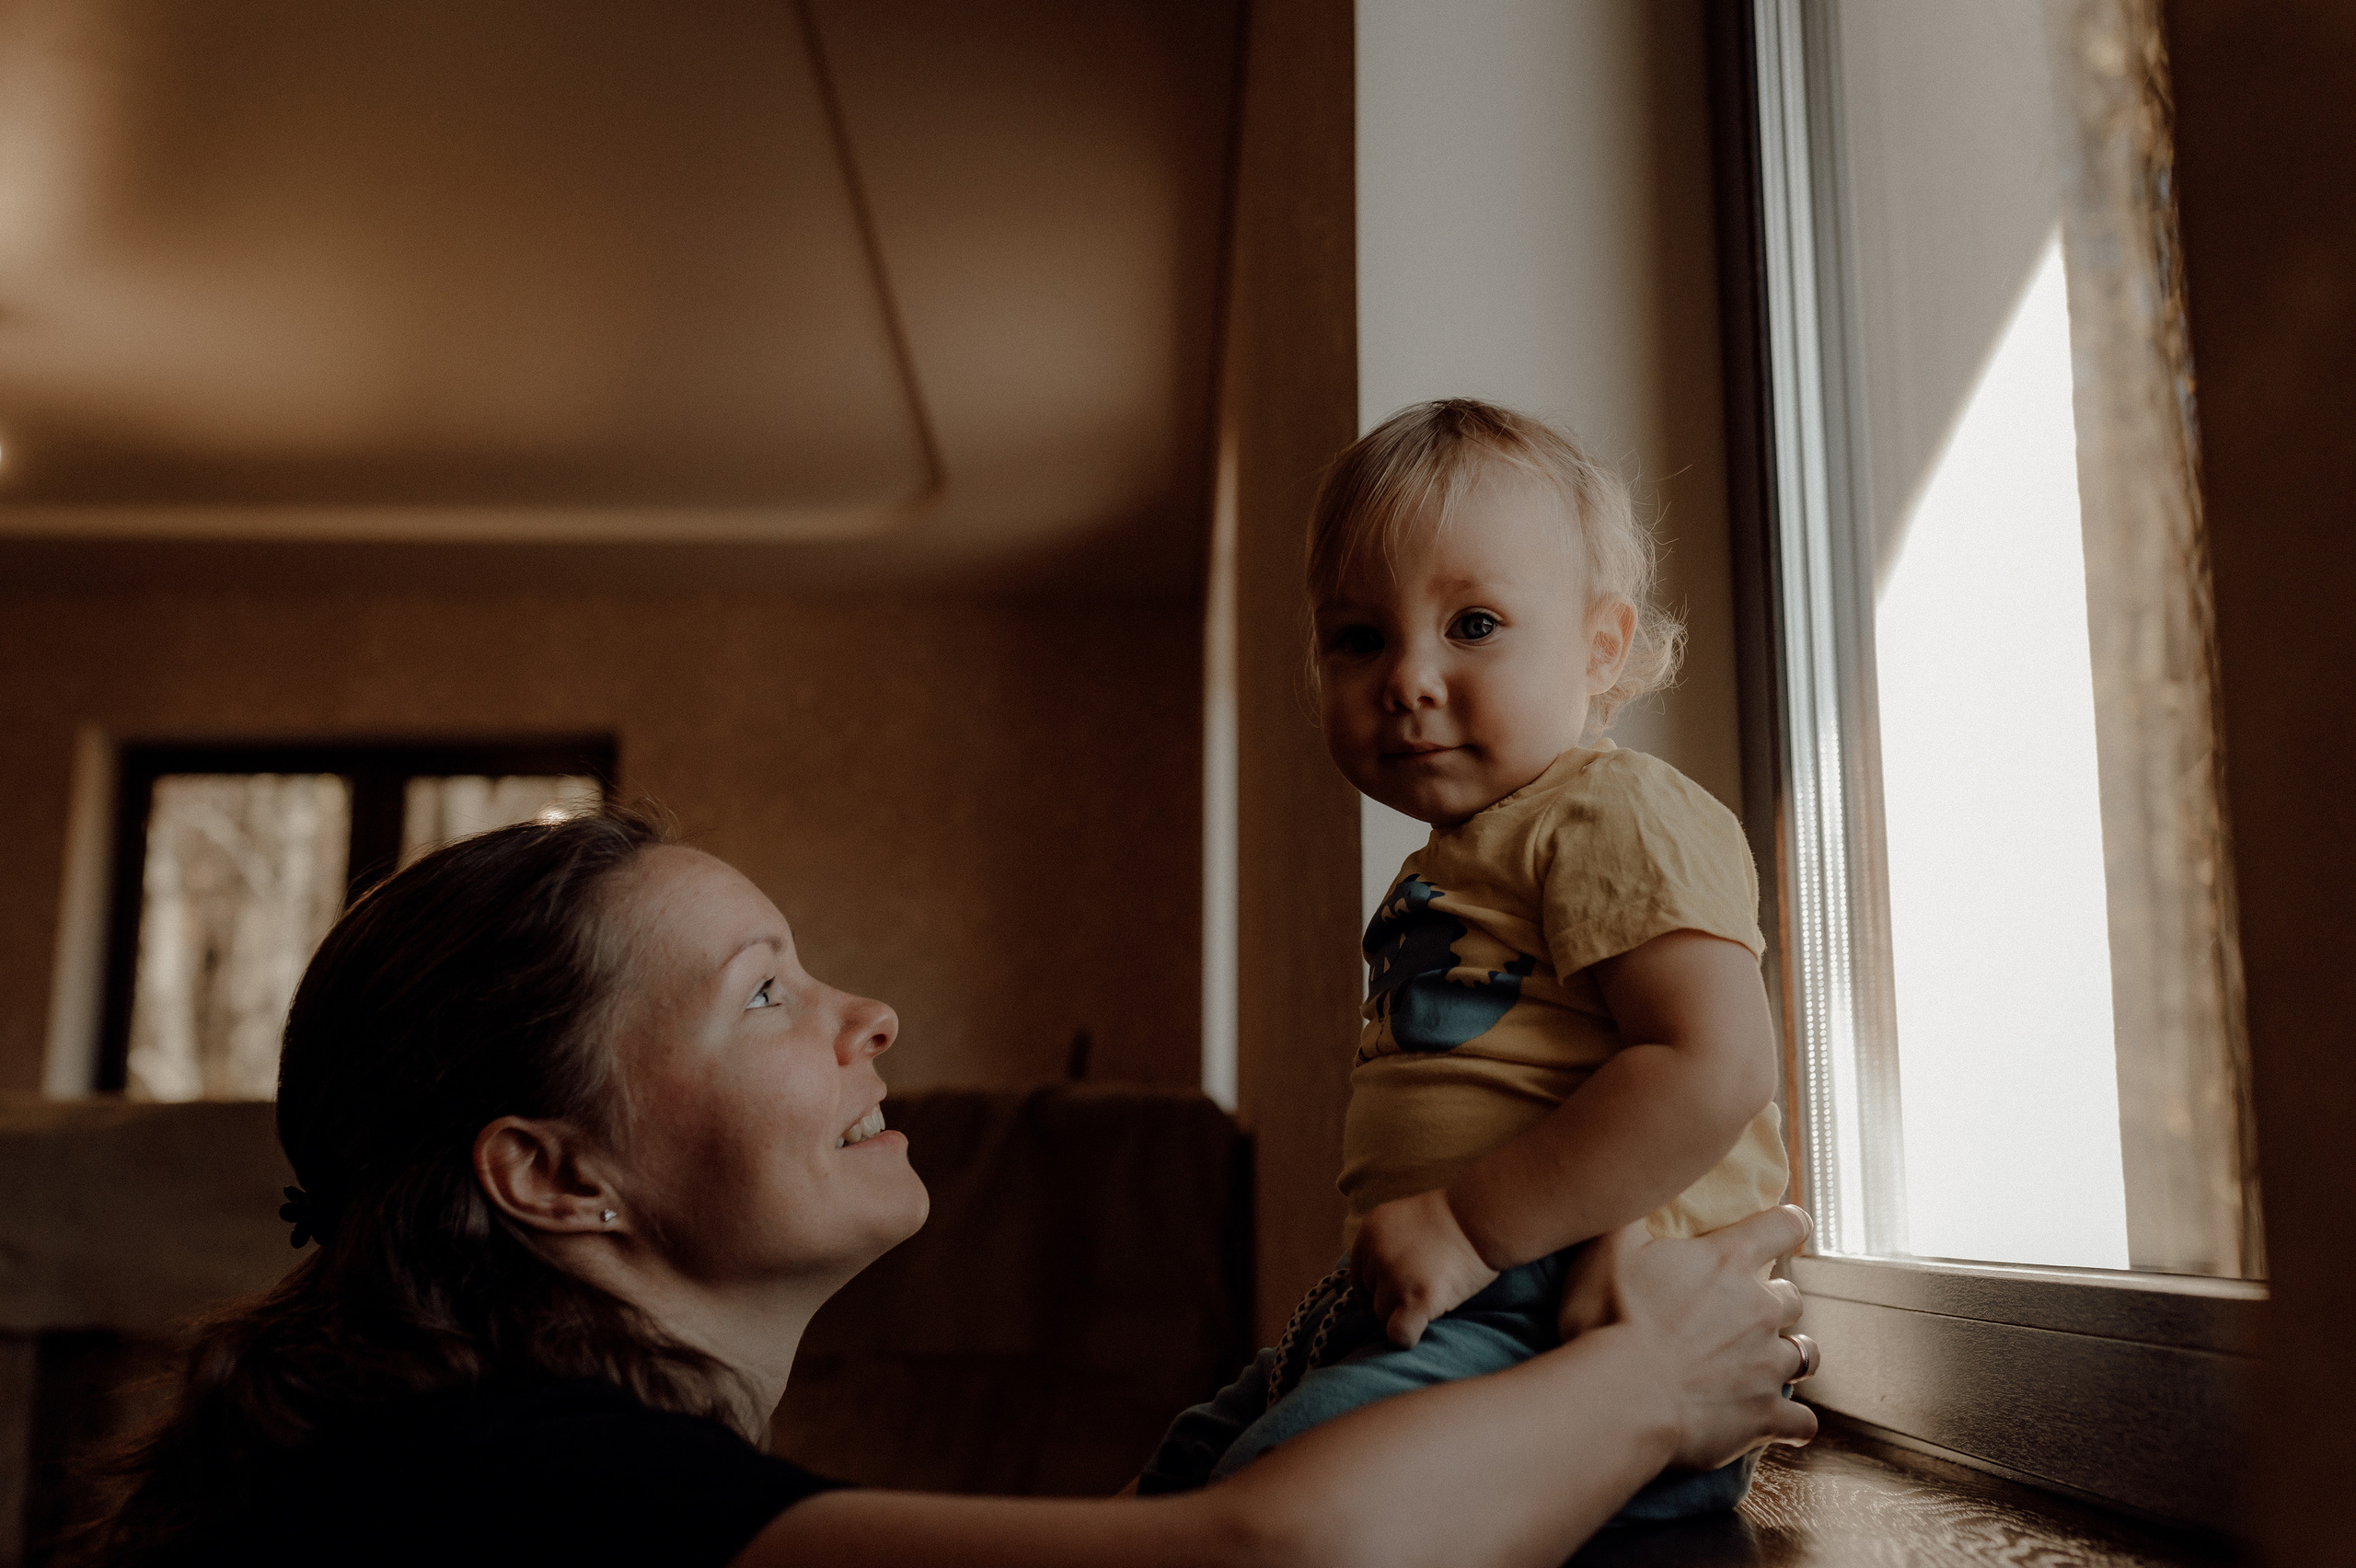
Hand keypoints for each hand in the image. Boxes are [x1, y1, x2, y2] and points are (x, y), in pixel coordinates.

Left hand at [1352, 1189, 1500, 1346]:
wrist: (1481, 1219)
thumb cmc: (1454, 1221)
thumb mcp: (1404, 1222)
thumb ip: (1386, 1247)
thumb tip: (1379, 1285)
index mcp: (1369, 1232)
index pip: (1359, 1276)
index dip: (1378, 1288)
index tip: (1395, 1293)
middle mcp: (1375, 1254)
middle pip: (1371, 1297)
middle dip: (1394, 1298)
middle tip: (1425, 1286)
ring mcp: (1393, 1278)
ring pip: (1383, 1317)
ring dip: (1405, 1313)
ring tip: (1433, 1295)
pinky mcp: (1414, 1300)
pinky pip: (1399, 1335)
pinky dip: (1409, 1336)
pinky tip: (1425, 1323)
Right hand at [1560, 1206, 1818, 1470]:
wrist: (1619, 1399)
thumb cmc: (1607, 1319)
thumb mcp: (1606, 1245)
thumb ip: (1630, 1208)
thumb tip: (1640, 1179)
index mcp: (1726, 1262)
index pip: (1782, 1226)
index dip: (1788, 1222)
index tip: (1789, 1224)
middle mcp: (1759, 1310)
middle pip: (1792, 1297)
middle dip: (1775, 1300)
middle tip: (1745, 1310)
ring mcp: (1767, 1366)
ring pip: (1806, 1356)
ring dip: (1791, 1355)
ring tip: (1767, 1363)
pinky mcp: (1764, 1417)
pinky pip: (1801, 1421)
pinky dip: (1792, 1422)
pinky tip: (1778, 1423)